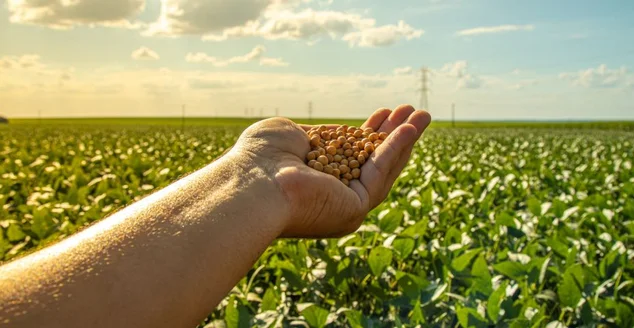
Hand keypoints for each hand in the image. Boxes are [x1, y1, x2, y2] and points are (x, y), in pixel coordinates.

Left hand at [230, 105, 430, 237]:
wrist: (252, 181)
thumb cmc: (259, 156)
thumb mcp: (289, 135)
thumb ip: (315, 137)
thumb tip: (326, 137)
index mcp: (314, 177)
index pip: (348, 154)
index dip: (368, 134)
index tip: (383, 115)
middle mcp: (331, 194)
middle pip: (371, 162)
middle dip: (392, 136)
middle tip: (412, 113)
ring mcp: (343, 204)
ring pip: (382, 169)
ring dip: (404, 141)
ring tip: (422, 116)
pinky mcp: (354, 210)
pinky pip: (379, 176)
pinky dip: (395, 151)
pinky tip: (409, 129)